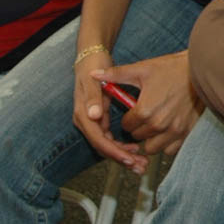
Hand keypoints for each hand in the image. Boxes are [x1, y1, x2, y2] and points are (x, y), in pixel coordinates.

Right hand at [72, 42, 144, 171]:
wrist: (92, 57)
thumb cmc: (93, 67)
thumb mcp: (94, 80)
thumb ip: (94, 98)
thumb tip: (94, 115)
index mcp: (83, 114)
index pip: (98, 139)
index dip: (113, 150)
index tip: (128, 157)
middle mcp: (87, 121)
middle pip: (103, 146)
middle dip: (121, 158)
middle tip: (139, 165)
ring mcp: (94, 121)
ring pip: (108, 144)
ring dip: (124, 155)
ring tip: (141, 163)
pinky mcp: (101, 119)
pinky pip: (111, 137)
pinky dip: (123, 145)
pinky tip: (136, 150)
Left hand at [94, 52, 202, 160]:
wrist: (201, 69)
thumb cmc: (171, 68)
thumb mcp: (142, 69)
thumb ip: (115, 75)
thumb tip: (93, 74)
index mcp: (145, 110)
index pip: (126, 126)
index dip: (129, 117)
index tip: (136, 109)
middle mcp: (158, 124)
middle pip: (138, 137)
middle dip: (139, 128)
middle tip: (146, 115)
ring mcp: (174, 130)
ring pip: (152, 147)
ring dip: (151, 139)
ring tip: (156, 124)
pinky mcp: (187, 133)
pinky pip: (170, 150)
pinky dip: (167, 144)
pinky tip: (168, 130)